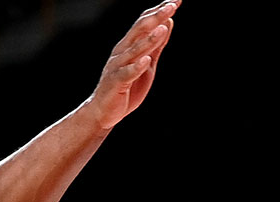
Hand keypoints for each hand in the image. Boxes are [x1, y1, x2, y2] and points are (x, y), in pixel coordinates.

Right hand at [86, 0, 179, 129]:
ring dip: (149, 40)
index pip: (143, 23)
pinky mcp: (116, 83)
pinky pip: (127, 73)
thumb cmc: (125, 88)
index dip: (159, 11)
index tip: (176, 1)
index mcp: (128, 46)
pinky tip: (146, 60)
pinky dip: (136, 66)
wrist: (103, 112)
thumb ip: (156, 45)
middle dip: (156, 17)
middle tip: (172, 6)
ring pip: (134, 50)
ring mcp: (117, 67)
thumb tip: (168, 23)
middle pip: (139, 30)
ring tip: (162, 29)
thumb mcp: (146, 63)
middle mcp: (121, 52)